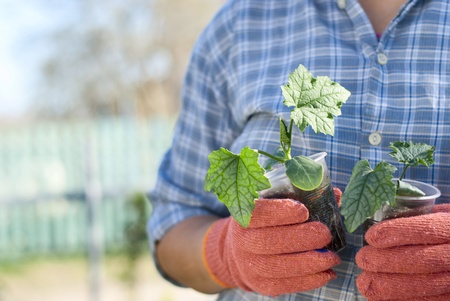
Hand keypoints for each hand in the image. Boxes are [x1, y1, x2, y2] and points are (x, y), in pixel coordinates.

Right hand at [202, 198, 339, 295]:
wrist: (241, 252)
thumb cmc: (265, 222)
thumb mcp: (274, 205)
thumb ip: (302, 197)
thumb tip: (336, 195)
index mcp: (244, 216)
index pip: (259, 214)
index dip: (281, 212)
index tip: (303, 211)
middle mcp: (242, 241)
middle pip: (271, 242)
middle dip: (302, 238)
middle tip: (325, 234)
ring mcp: (249, 265)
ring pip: (279, 267)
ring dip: (311, 263)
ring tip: (333, 257)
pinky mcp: (261, 284)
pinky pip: (286, 285)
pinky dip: (310, 280)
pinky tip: (327, 273)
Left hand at [356, 204, 449, 300]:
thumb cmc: (447, 232)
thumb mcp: (442, 216)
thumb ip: (420, 215)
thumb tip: (386, 216)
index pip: (426, 229)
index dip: (395, 233)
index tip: (371, 236)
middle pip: (421, 261)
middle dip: (385, 261)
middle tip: (362, 258)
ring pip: (422, 286)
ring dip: (387, 285)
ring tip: (364, 281)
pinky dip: (397, 300)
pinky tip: (379, 296)